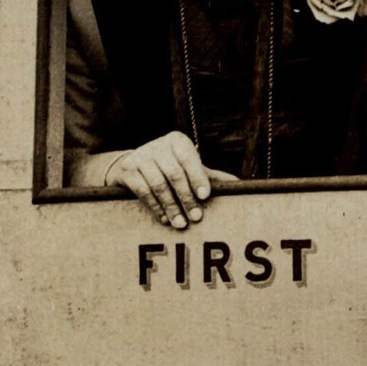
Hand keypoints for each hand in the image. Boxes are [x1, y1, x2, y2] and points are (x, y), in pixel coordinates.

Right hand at [103, 131, 237, 228]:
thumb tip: (238, 185)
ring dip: (171, 207)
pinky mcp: (127, 169)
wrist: (131, 165)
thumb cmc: (168, 167)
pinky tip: (164, 219)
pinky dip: (155, 207)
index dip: (198, 177)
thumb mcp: (188, 168)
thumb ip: (210, 176)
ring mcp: (141, 156)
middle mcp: (158, 145)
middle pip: (174, 174)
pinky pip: (143, 191)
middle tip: (196, 217)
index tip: (205, 196)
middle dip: (186, 197)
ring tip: (180, 224)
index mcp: (177, 141)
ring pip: (158, 184)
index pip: (189, 159)